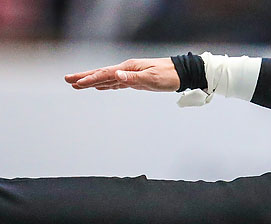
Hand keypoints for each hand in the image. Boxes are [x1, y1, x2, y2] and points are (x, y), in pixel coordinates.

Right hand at [65, 58, 179, 91]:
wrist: (181, 73)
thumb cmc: (168, 75)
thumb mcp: (152, 78)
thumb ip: (134, 78)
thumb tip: (116, 75)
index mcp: (128, 68)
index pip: (105, 74)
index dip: (90, 79)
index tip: (78, 84)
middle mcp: (126, 70)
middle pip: (101, 74)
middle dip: (84, 78)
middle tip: (68, 80)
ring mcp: (130, 75)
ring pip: (107, 79)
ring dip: (92, 82)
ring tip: (77, 85)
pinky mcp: (135, 81)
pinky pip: (116, 83)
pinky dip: (106, 85)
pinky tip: (100, 87)